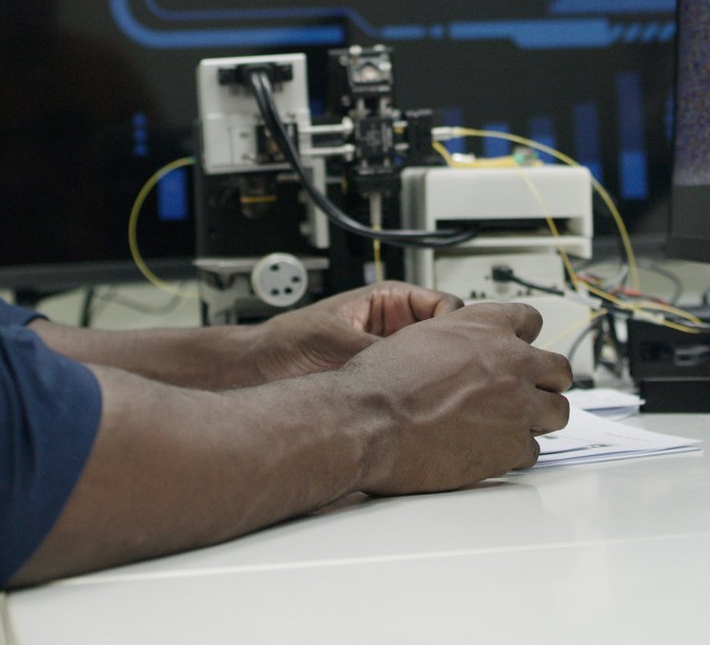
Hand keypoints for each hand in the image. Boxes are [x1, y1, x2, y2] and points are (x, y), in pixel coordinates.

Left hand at [248, 282, 462, 383]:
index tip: (451, 350)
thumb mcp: (334, 339)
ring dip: (431, 380)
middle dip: (447, 357)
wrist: (255, 369)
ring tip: (426, 397)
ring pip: (431, 365)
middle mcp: (394, 325)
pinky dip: (415, 399)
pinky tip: (410, 410)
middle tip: (446, 380)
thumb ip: (374, 348)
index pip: (445, 306)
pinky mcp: (382, 382)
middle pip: (444, 338)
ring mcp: (390, 354)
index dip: (454, 327)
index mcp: (389, 299)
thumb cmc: (283, 342)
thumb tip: (411, 362)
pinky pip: (412, 388)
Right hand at [329, 301, 572, 494]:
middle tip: (532, 391)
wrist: (369, 421)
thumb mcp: (420, 336)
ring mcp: (518, 405)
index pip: (530, 320)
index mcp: (486, 325)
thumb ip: (455, 339)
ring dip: (539, 417)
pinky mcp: (513, 446)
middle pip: (559, 368)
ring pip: (557, 411)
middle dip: (547, 381)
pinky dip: (516, 452)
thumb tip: (461, 351)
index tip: (520, 351)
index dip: (524, 339)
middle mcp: (511, 361)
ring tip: (516, 425)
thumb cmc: (382, 381)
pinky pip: (534, 450)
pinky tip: (494, 450)